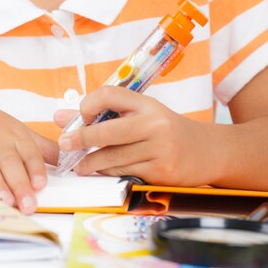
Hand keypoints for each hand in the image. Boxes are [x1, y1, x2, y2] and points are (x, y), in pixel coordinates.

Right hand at [0, 98, 57, 213]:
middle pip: (9, 161)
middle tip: (27, 204)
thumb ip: (44, 149)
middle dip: (19, 183)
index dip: (35, 168)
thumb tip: (74, 163)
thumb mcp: (19, 133)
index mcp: (15, 136)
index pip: (29, 152)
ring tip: (4, 199)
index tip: (41, 185)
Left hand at [55, 86, 220, 184]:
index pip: (111, 94)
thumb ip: (104, 114)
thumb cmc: (166, 129)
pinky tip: (99, 171)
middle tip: (65, 143)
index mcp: (147, 104)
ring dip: (90, 162)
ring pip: (113, 157)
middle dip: (82, 137)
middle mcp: (154, 124)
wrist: (207, 152)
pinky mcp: (161, 173)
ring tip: (78, 165)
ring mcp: (159, 150)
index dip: (90, 103)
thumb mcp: (141, 114)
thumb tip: (60, 117)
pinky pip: (125, 172)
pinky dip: (108, 172)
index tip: (80, 114)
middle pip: (108, 130)